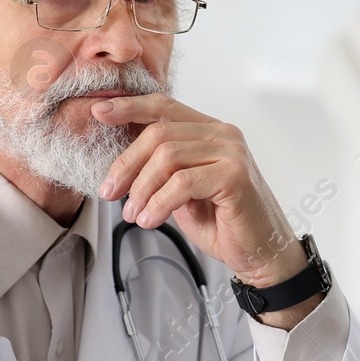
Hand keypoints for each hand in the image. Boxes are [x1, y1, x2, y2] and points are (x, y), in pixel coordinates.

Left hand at [93, 95, 307, 289]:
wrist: (261, 254)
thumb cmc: (222, 223)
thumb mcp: (182, 191)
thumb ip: (161, 170)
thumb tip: (120, 161)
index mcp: (210, 130)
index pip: (164, 106)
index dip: (129, 106)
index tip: (98, 112)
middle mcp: (223, 134)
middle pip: (159, 133)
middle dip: (126, 163)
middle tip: (109, 193)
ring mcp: (232, 153)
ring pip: (167, 157)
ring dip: (141, 188)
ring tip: (132, 215)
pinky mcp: (235, 176)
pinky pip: (183, 182)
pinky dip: (159, 203)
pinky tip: (150, 220)